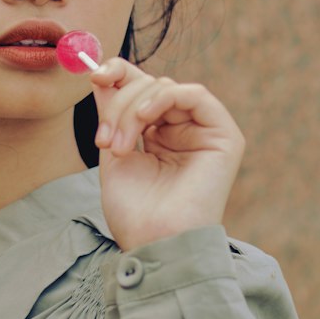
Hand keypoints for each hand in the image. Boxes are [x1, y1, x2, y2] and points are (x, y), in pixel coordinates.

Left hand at [88, 58, 244, 250]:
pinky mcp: (224, 136)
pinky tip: (147, 118)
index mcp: (159, 134)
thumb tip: (102, 74)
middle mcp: (183, 129)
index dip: (118, 74)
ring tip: (120, 147)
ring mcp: (204, 132)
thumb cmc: (134, 211)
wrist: (154, 243)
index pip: (141, 88)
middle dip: (119, 104)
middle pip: (149, 85)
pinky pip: (195, 94)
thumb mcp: (114, 151)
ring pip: (165, 88)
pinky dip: (164, 98)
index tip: (95, 78)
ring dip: (133, 110)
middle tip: (103, 138)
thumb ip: (112, 112)